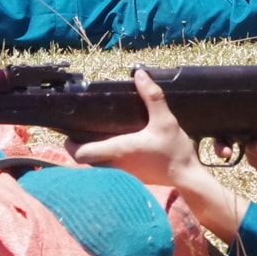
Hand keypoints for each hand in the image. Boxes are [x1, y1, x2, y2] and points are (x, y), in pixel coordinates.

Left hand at [68, 69, 205, 187]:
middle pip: (84, 163)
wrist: (187, 180)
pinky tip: (113, 152)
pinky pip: (108, 174)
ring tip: (95, 140)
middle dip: (78, 149)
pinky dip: (103, 164)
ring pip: (95, 169)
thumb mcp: (165, 120)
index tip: (69, 133)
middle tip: (80, 134)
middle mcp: (115, 166)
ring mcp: (121, 177)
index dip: (70, 144)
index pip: (81, 153)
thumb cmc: (174, 152)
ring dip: (91, 157)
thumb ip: (151, 96)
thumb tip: (139, 74)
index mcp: (118, 150)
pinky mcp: (130, 181)